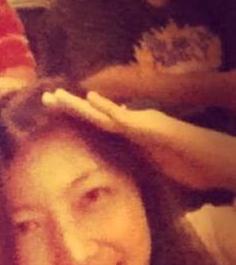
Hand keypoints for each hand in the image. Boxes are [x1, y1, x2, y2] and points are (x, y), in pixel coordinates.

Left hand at [42, 89, 235, 191]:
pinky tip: (93, 100)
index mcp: (133, 134)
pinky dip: (109, 109)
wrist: (218, 162)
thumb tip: (124, 168)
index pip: (99, 124)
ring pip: (105, 113)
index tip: (56, 111)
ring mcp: (143, 124)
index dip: (78, 117)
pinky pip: (127, 119)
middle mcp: (135, 124)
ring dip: (81, 104)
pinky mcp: (154, 128)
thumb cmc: (191, 165)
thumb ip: (139, 160)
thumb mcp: (155, 166)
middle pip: (96, 115)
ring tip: (58, 95)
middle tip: (46, 98)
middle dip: (70, 106)